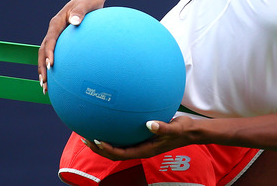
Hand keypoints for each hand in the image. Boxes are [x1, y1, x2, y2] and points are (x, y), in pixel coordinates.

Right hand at [37, 0, 104, 93]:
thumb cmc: (89, 2)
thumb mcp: (86, 5)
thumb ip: (80, 12)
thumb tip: (75, 21)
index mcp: (57, 23)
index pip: (50, 40)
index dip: (48, 53)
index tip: (50, 65)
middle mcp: (54, 31)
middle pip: (42, 51)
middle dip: (42, 67)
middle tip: (44, 83)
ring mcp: (58, 36)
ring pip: (46, 55)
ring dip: (45, 70)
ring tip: (46, 87)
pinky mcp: (63, 41)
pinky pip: (58, 55)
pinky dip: (56, 67)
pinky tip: (62, 80)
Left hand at [81, 116, 198, 160]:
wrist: (191, 131)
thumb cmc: (184, 130)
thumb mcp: (176, 128)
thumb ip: (163, 128)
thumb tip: (149, 124)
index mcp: (146, 150)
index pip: (122, 154)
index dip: (108, 149)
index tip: (97, 140)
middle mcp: (141, 149)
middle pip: (115, 153)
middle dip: (99, 148)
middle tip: (85, 138)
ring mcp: (141, 145)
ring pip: (117, 147)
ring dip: (102, 143)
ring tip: (89, 134)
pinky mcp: (142, 138)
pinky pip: (124, 139)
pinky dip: (114, 134)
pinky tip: (109, 123)